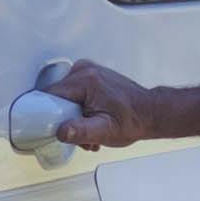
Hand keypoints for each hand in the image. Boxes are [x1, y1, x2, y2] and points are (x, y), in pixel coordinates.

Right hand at [40, 57, 159, 151]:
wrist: (149, 112)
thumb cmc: (132, 120)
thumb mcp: (106, 132)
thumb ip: (81, 132)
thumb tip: (61, 131)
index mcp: (86, 80)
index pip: (50, 95)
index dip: (50, 115)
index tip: (59, 127)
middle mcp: (85, 69)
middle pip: (56, 96)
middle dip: (65, 117)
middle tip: (83, 131)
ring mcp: (87, 69)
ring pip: (64, 96)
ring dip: (72, 114)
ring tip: (90, 125)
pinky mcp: (90, 73)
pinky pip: (72, 91)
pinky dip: (78, 106)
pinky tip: (91, 117)